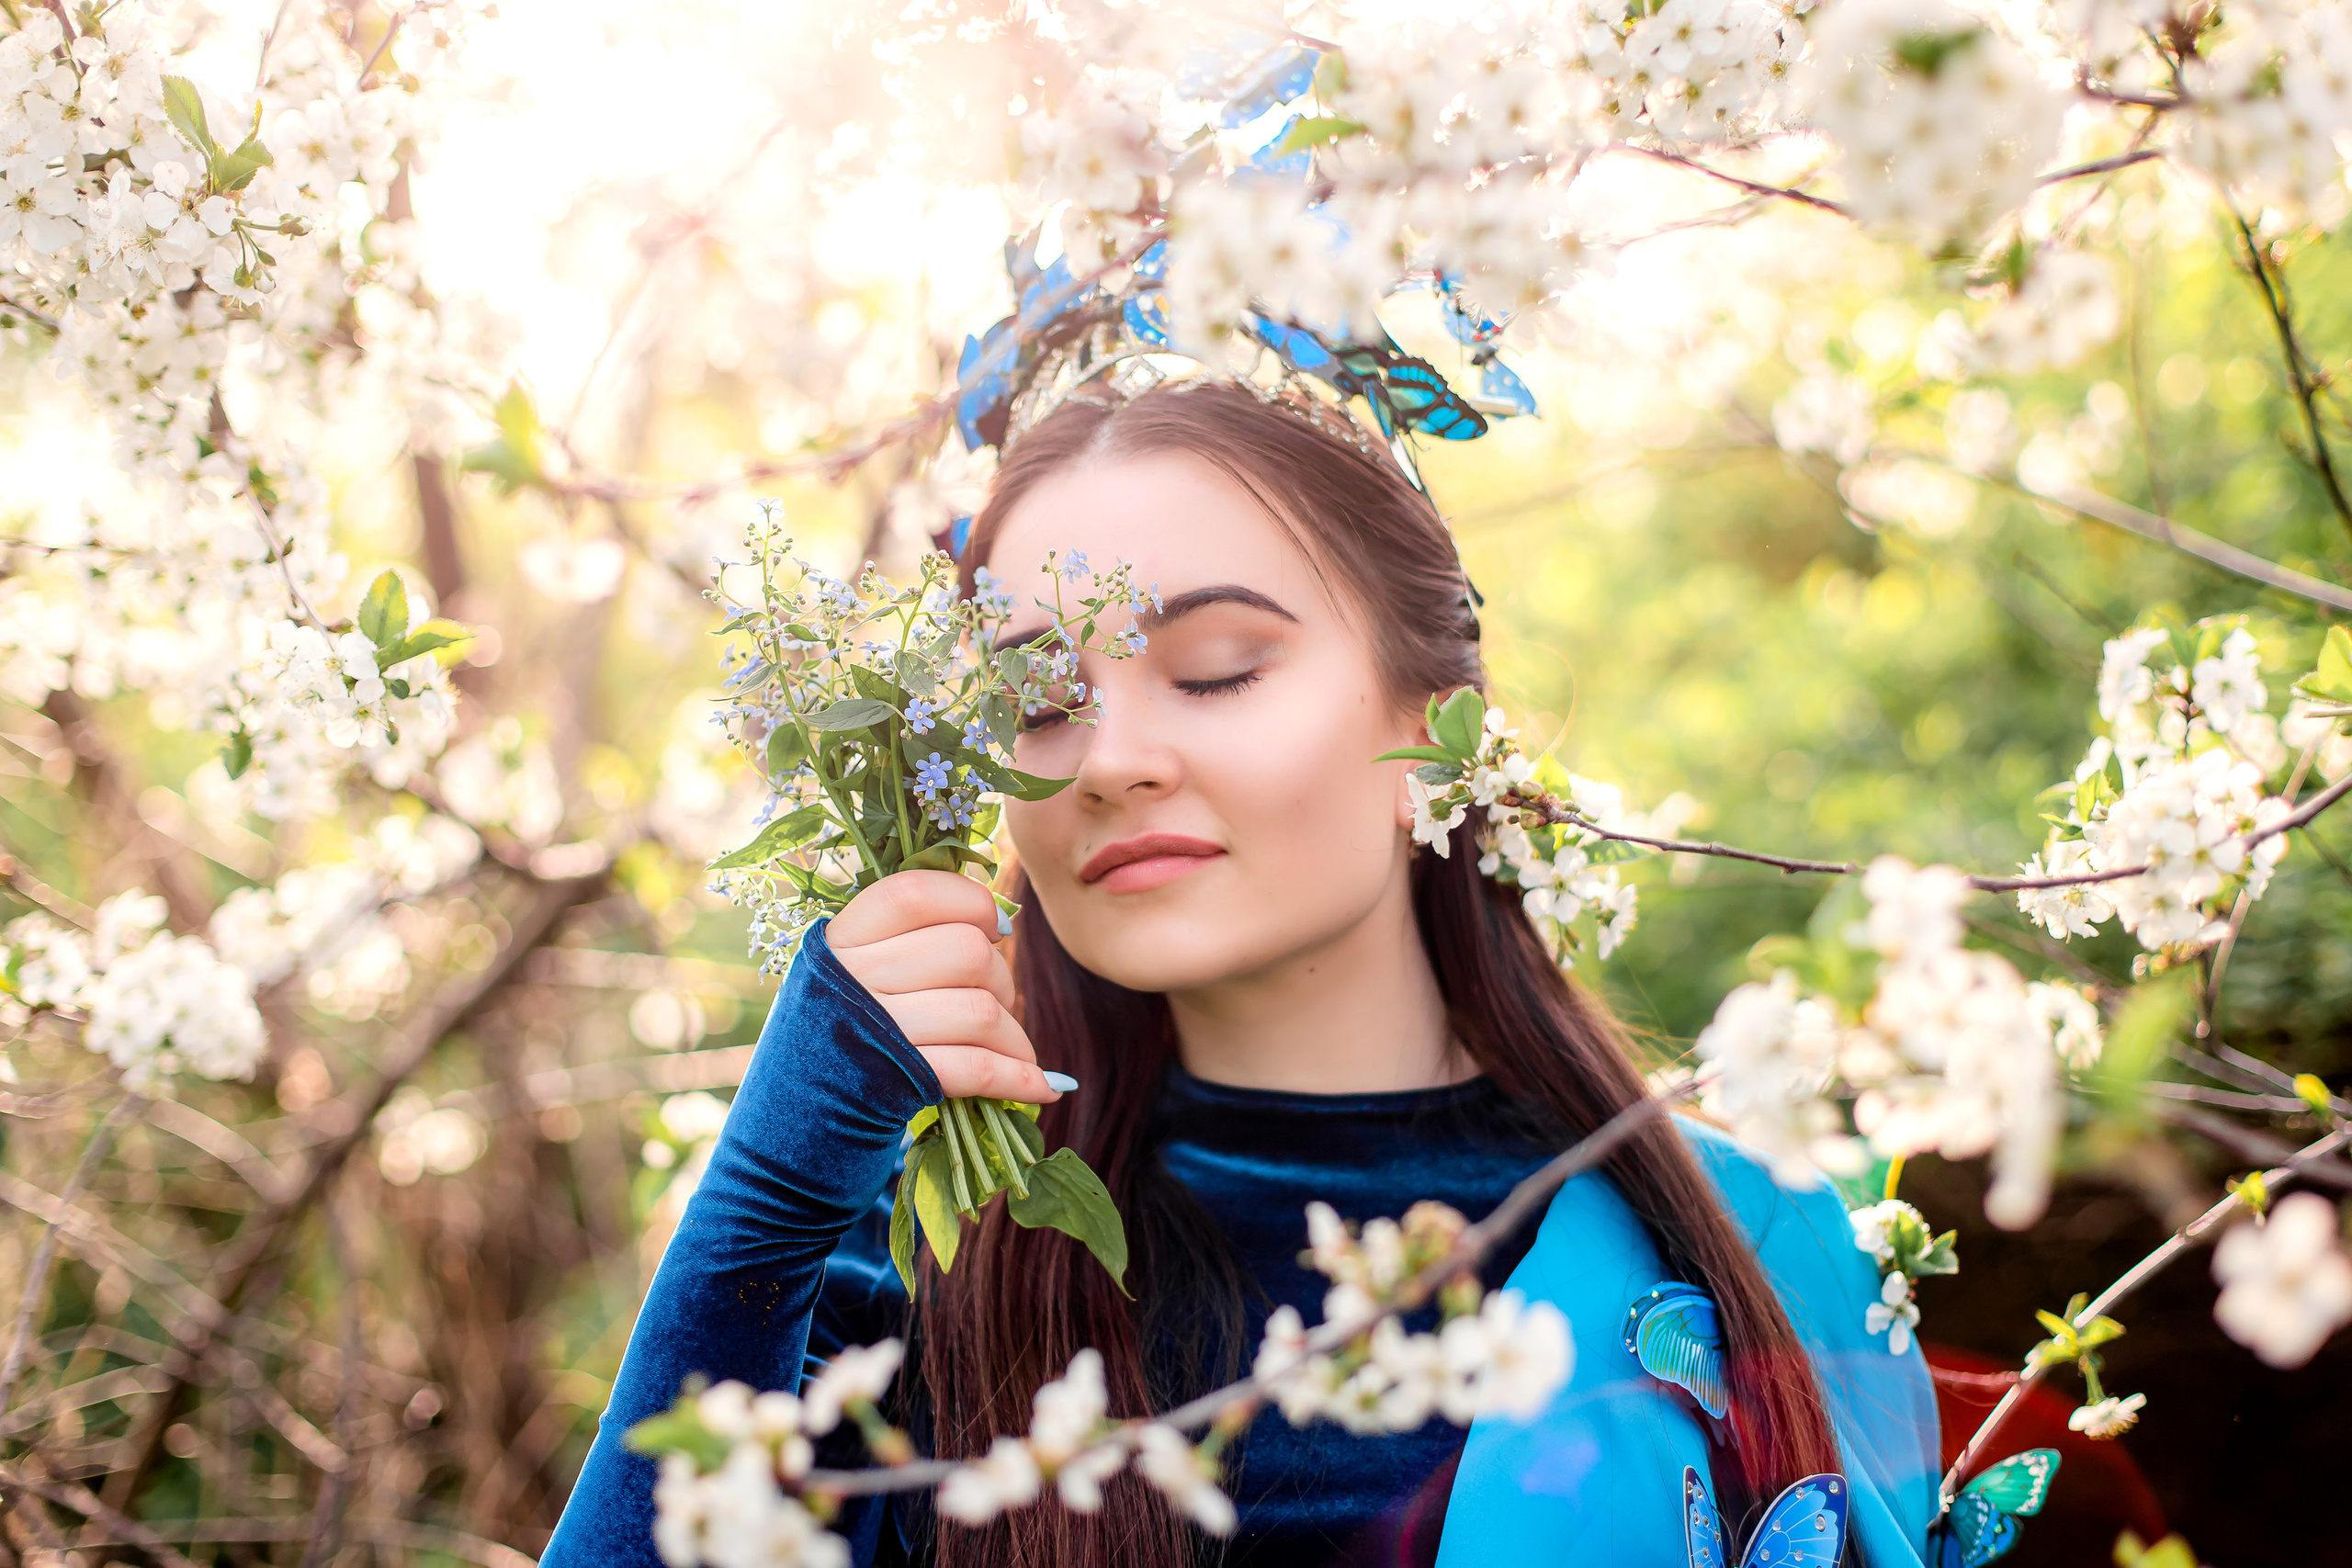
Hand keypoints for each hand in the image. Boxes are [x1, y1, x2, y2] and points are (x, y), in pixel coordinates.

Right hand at [827, 870, 1060, 1103]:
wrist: (800, 1106)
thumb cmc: (852, 1018)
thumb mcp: (859, 963)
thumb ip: (913, 930)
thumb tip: (1003, 919)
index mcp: (843, 938)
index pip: (916, 893)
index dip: (971, 901)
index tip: (994, 927)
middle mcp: (852, 979)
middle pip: (967, 952)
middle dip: (1001, 977)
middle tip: (995, 997)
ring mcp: (874, 1033)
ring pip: (981, 1012)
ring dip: (1014, 1035)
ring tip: (1014, 1048)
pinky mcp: (897, 1081)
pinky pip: (978, 1070)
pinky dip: (1020, 1078)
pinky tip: (1043, 1085)